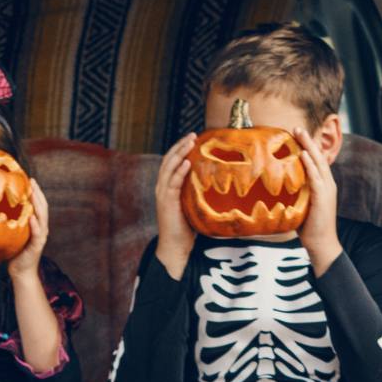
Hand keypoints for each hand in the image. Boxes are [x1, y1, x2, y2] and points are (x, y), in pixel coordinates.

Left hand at [11, 179, 49, 280]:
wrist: (21, 272)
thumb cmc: (15, 252)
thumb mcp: (13, 233)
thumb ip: (11, 221)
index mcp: (36, 224)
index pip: (38, 205)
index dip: (35, 192)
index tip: (29, 179)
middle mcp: (41, 228)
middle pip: (43, 207)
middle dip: (38, 193)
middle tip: (32, 181)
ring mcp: (41, 237)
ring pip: (42, 217)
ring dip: (38, 204)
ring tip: (33, 192)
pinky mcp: (37, 245)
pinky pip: (38, 233)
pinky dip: (35, 224)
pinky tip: (31, 216)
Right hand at [153, 132, 196, 279]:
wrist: (175, 247)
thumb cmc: (186, 228)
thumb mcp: (193, 205)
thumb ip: (199, 193)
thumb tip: (219, 183)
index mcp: (168, 187)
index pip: (172, 162)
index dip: (180, 149)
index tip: (193, 139)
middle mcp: (162, 187)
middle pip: (169, 160)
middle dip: (180, 145)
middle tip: (193, 134)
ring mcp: (163, 194)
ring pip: (169, 167)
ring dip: (179, 153)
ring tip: (190, 142)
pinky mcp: (166, 202)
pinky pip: (172, 183)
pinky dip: (179, 171)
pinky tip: (187, 162)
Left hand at [294, 127, 341, 275]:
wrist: (321, 244)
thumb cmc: (309, 227)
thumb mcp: (300, 206)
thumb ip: (294, 194)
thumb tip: (277, 188)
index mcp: (323, 185)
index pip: (316, 161)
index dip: (307, 147)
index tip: (296, 134)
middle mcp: (327, 184)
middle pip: (318, 157)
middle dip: (308, 141)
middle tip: (297, 127)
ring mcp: (326, 190)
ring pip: (318, 163)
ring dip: (308, 146)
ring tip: (299, 133)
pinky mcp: (322, 198)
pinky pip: (316, 177)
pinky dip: (310, 165)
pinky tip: (304, 155)